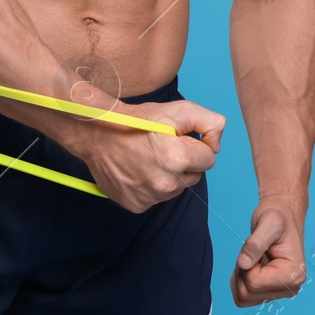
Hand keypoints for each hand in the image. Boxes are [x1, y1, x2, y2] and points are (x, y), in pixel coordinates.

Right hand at [77, 99, 224, 213]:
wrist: (98, 134)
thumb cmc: (139, 120)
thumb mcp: (180, 109)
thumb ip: (211, 123)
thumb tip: (215, 146)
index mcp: (177, 159)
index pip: (209, 159)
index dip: (195, 146)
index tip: (178, 139)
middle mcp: (165, 184)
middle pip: (194, 176)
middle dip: (185, 162)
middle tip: (162, 147)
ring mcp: (150, 197)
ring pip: (176, 188)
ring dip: (169, 175)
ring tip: (149, 158)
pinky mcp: (137, 205)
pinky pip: (157, 197)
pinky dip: (152, 186)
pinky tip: (139, 170)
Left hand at [231, 202, 306, 305]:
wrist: (282, 217)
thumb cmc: (278, 218)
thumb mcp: (269, 223)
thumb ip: (255, 244)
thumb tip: (244, 264)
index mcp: (293, 275)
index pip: (254, 283)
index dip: (246, 265)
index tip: (256, 249)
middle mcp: (290, 288)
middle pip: (247, 293)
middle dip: (242, 271)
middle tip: (252, 252)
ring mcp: (280, 292)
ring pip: (243, 297)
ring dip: (241, 276)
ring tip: (253, 257)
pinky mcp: (271, 292)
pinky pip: (243, 298)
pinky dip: (240, 282)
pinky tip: (250, 265)